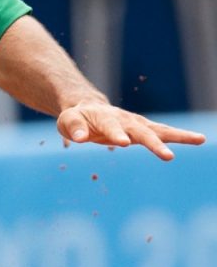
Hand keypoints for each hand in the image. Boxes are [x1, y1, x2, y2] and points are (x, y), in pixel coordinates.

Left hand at [59, 100, 205, 160]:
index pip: (111, 127)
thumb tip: (79, 139)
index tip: (123, 143)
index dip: (116, 134)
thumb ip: (74, 128)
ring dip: (178, 136)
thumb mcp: (67, 122)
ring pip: (159, 130)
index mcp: (104, 117)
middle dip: (154, 144)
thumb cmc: (76, 118)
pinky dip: (180, 136)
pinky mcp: (144, 129)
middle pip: (141, 132)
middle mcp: (125, 119)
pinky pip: (163, 134)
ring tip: (200, 139)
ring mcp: (137, 124)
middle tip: (168, 157)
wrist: (87, 109)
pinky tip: (199, 139)